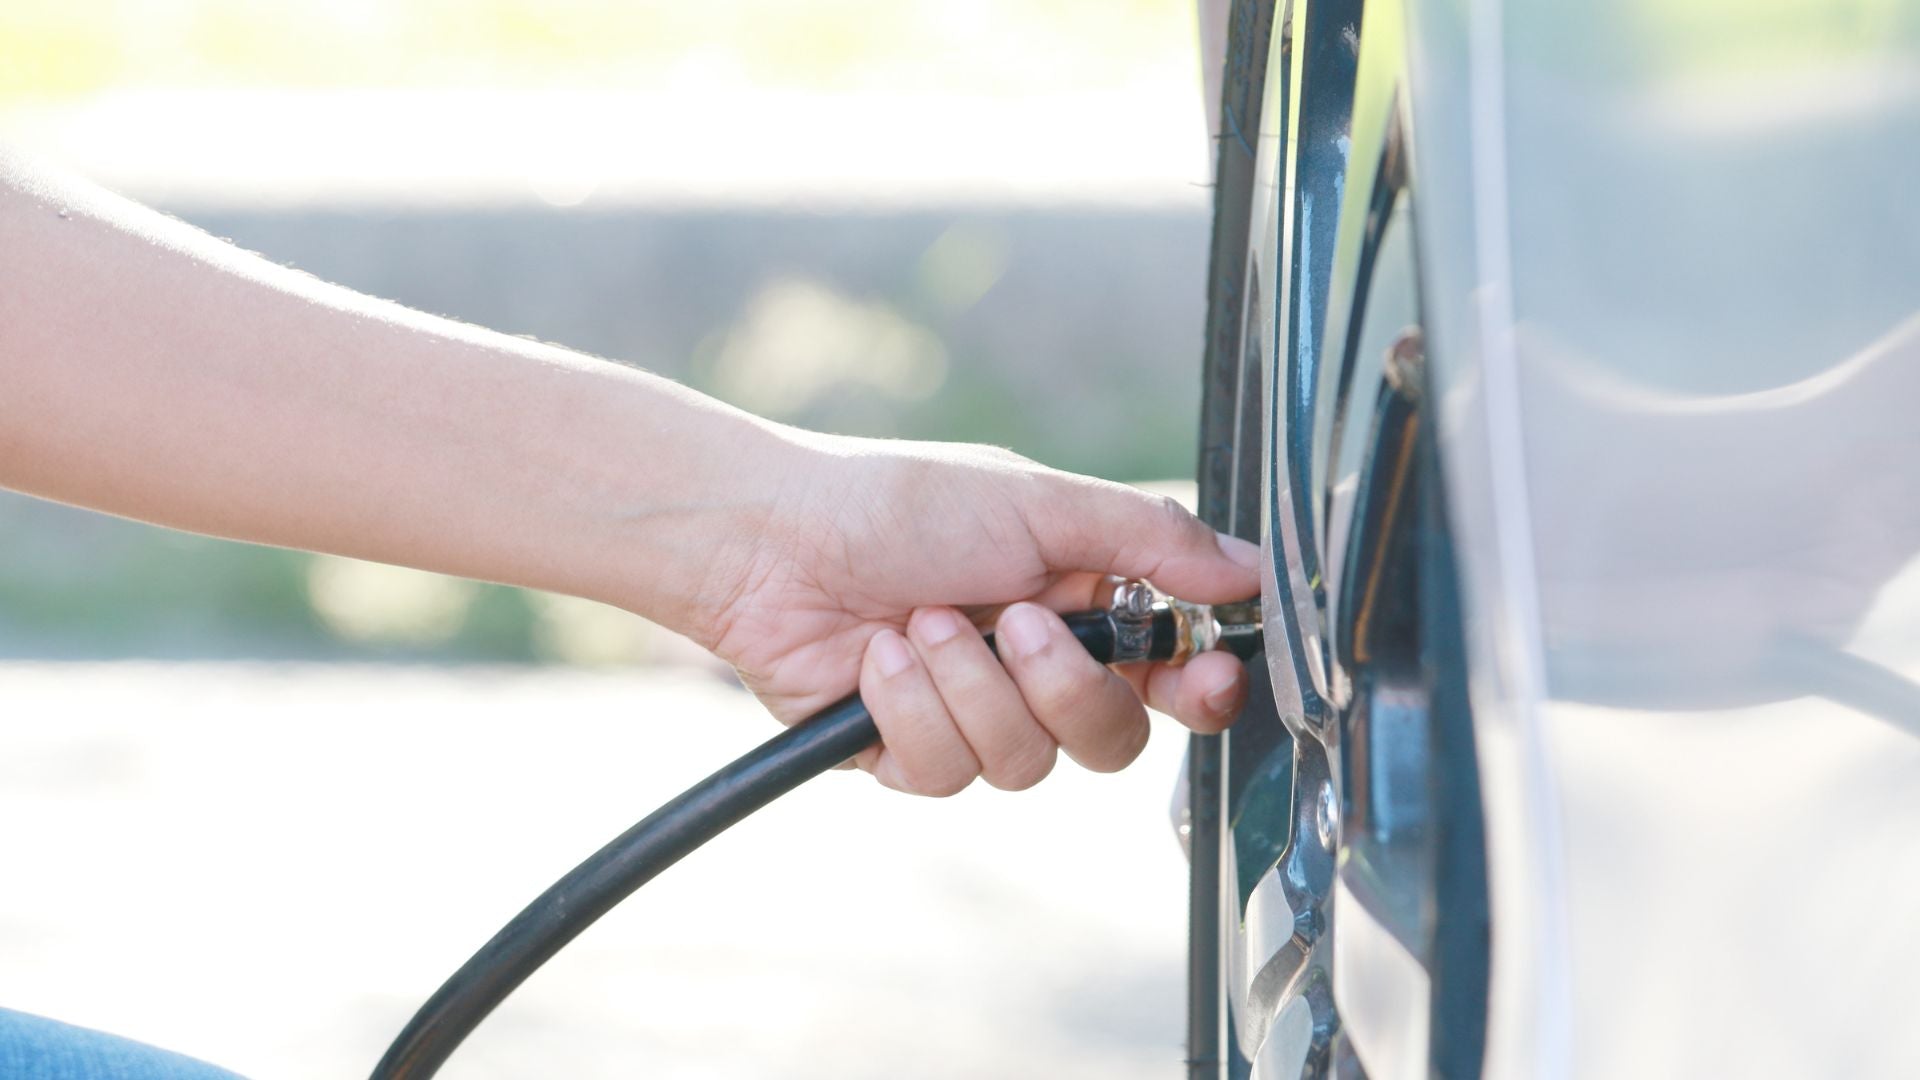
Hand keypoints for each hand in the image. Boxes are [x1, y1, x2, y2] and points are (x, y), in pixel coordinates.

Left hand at [701, 435, 1260, 795]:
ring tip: (920, 621)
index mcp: (1082, 604)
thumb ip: (1153, 539)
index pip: (1172, 675)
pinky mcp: (909, 752)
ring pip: (1025, 763)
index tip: (1202, 676)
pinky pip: (945, 771)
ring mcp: (973, 715)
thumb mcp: (1040, 503)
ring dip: (969, 686)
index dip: (1198, 689)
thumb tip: (1254, 568)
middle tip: (1017, 622)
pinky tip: (877, 656)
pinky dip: (911, 707)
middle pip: (1109, 741)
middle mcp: (1035, 668)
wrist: (774, 538)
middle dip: (1064, 687)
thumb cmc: (898, 503)